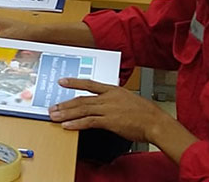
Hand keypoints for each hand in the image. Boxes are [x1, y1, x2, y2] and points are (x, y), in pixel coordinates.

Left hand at [48, 78, 169, 142]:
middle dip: (65, 104)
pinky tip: (68, 125)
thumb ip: (115, 97)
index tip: (62, 81)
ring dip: (66, 114)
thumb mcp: (128, 98)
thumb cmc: (145, 112)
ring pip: (82, 110)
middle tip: (52, 107)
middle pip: (81, 99)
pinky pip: (89, 121)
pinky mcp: (109, 121)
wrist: (155, 122)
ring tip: (55, 116)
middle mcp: (107, 97)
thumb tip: (106, 98)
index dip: (74, 82)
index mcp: (112, 89)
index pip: (89, 83)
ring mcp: (108, 109)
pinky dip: (76, 123)